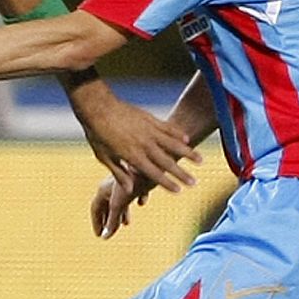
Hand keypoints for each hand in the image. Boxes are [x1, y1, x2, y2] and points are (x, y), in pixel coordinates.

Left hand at [73, 90, 198, 192]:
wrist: (98, 107)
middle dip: (182, 174)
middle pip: (167, 162)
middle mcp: (144, 144)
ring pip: (173, 144)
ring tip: (200, 161)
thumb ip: (119, 173)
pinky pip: (167, 128)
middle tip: (194, 183)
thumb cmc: (98, 134)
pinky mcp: (150, 118)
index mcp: (132, 156)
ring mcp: (149, 130)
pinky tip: (187, 139)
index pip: (153, 174)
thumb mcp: (105, 157)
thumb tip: (130, 190)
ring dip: (187, 153)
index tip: (179, 191)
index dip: (166, 183)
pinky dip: (178, 134)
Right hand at [90, 170, 152, 238]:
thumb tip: (105, 237)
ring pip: (121, 199)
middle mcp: (112, 184)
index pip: (95, 208)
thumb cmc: (133, 182)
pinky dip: (136, 200)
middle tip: (108, 232)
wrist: (151, 163)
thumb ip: (112, 221)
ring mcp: (126, 181)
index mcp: (103, 189)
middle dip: (108, 219)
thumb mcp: (119, 205)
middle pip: (107, 204)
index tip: (99, 235)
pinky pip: (135, 192)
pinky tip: (142, 203)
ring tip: (126, 224)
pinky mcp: (139, 178)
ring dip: (122, 213)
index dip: (96, 223)